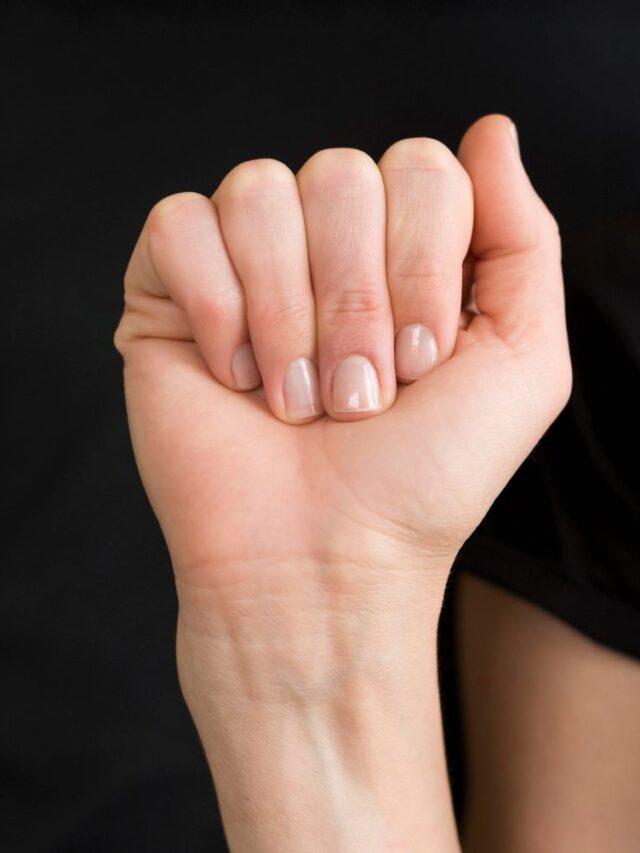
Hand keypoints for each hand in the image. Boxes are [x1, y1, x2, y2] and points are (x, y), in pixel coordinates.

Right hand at [114, 114, 570, 851]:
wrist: (323, 560)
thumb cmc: (422, 479)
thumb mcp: (521, 360)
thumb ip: (523, 239)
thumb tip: (491, 128)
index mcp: (401, 254)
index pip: (421, 168)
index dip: (423, 262)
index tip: (420, 365)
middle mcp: (324, 250)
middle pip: (340, 174)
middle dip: (356, 300)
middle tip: (356, 396)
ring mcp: (243, 268)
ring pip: (260, 191)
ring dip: (289, 313)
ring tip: (295, 399)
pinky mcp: (167, 295)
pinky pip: (179, 226)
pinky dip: (216, 305)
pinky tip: (233, 374)